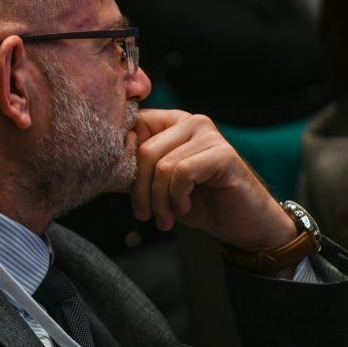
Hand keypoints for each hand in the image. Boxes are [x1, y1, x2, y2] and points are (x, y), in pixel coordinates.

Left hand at [131, 110, 295, 250]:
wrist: (241, 225)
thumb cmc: (199, 203)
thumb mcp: (157, 185)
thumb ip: (135, 169)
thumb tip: (106, 163)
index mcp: (172, 123)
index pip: (133, 127)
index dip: (121, 159)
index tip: (121, 188)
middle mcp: (191, 121)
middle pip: (145, 150)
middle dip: (140, 190)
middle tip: (145, 215)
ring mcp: (209, 134)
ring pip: (163, 165)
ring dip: (159, 200)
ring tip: (165, 219)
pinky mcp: (224, 154)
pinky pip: (183, 173)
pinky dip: (177, 197)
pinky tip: (185, 208)